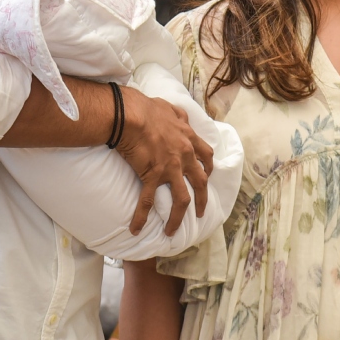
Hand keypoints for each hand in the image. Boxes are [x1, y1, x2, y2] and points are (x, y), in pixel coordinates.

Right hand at [114, 87, 213, 235]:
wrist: (132, 114)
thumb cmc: (148, 108)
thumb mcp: (170, 108)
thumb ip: (178, 115)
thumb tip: (180, 116)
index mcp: (189, 139)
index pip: (206, 156)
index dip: (208, 168)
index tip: (206, 176)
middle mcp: (184, 156)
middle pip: (200, 182)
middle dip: (202, 199)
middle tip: (200, 213)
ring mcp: (170, 168)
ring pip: (182, 199)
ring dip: (178, 217)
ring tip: (172, 231)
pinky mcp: (152, 175)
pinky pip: (148, 201)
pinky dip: (142, 217)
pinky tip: (136, 228)